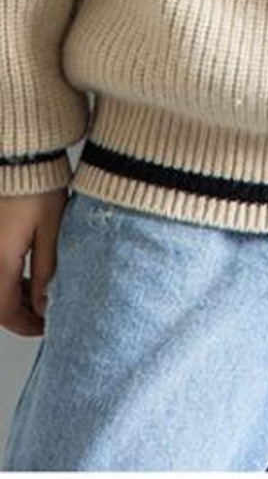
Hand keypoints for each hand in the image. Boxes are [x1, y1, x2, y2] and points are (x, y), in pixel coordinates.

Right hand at [0, 190, 66, 336]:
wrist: (20, 152)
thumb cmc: (37, 183)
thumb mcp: (51, 229)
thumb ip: (47, 270)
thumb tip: (45, 303)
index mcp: (0, 261)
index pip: (6, 312)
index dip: (27, 325)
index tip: (45, 325)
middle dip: (18, 312)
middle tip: (43, 311)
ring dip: (11, 295)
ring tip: (38, 289)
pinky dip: (4, 277)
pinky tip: (21, 272)